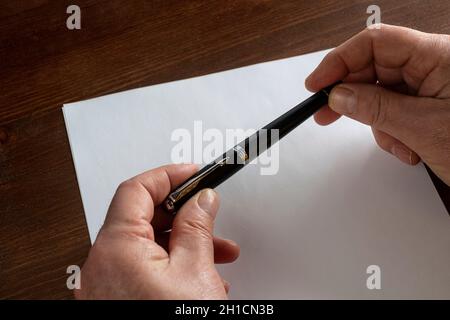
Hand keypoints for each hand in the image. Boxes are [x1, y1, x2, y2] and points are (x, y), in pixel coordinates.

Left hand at [74, 164, 239, 298]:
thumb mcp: (194, 271)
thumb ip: (198, 226)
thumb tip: (203, 198)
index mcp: (116, 246)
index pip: (137, 189)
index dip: (168, 175)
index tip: (192, 172)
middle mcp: (103, 263)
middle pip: (144, 217)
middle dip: (183, 214)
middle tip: (209, 211)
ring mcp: (108, 283)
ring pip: (148, 244)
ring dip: (184, 243)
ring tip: (218, 252)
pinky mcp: (117, 298)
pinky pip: (144, 268)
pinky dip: (172, 264)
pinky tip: (199, 276)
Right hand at [306, 24, 449, 184]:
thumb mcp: (424, 129)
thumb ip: (377, 108)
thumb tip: (340, 95)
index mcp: (439, 57)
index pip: (376, 43)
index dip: (340, 60)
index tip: (317, 84)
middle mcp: (434, 66)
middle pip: (374, 68)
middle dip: (352, 96)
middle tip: (326, 113)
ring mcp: (432, 85)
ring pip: (381, 94)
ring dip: (379, 124)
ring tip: (399, 145)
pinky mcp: (429, 104)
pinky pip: (394, 110)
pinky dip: (392, 132)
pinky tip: (408, 147)